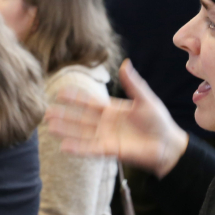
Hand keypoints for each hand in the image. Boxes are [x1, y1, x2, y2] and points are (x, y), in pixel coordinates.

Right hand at [45, 59, 188, 177]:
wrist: (168, 145)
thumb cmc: (159, 121)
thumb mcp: (145, 99)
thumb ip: (133, 83)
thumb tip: (125, 63)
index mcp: (112, 110)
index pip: (89, 103)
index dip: (75, 98)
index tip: (60, 92)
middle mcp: (105, 124)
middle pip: (80, 119)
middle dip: (64, 115)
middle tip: (46, 112)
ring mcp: (106, 138)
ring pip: (81, 133)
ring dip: (66, 130)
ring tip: (49, 127)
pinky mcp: (110, 150)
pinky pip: (90, 148)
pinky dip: (77, 148)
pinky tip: (63, 146)